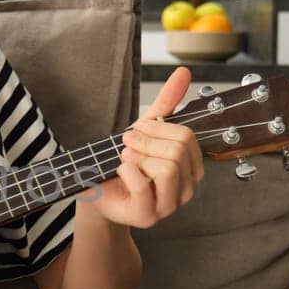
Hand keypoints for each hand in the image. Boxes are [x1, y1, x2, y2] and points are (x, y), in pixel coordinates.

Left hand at [81, 67, 204, 227]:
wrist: (98, 188)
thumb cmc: (125, 160)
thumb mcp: (146, 129)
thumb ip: (167, 102)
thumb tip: (183, 72)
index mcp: (191, 167)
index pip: (186, 137)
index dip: (157, 128)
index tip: (137, 130)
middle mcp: (186, 188)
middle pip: (179, 151)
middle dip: (146, 142)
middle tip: (127, 144)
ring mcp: (170, 206)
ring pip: (168, 168)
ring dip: (138, 158)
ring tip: (126, 160)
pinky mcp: (148, 216)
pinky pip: (143, 185)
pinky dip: (126, 171)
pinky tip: (120, 172)